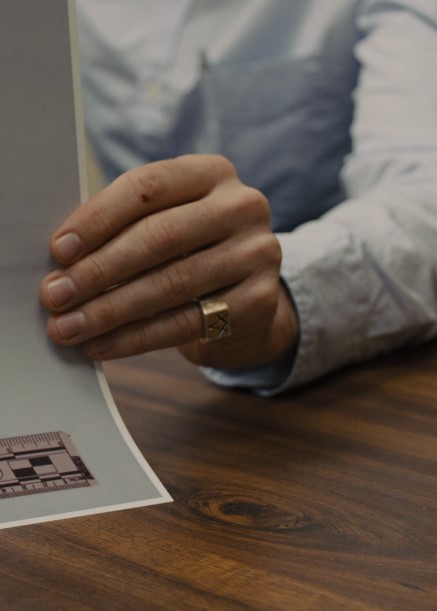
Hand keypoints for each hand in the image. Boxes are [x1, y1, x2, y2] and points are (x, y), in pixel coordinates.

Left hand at [40, 155, 298, 368]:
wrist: (246, 293)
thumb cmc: (189, 251)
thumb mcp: (168, 222)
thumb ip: (125, 228)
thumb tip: (62, 262)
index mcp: (212, 173)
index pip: (147, 186)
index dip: (98, 218)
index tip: (58, 251)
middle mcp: (242, 206)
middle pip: (160, 236)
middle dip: (99, 270)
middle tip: (55, 296)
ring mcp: (257, 253)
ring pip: (172, 283)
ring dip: (111, 310)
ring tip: (70, 327)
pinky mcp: (259, 299)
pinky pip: (187, 322)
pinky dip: (137, 337)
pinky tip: (102, 345)